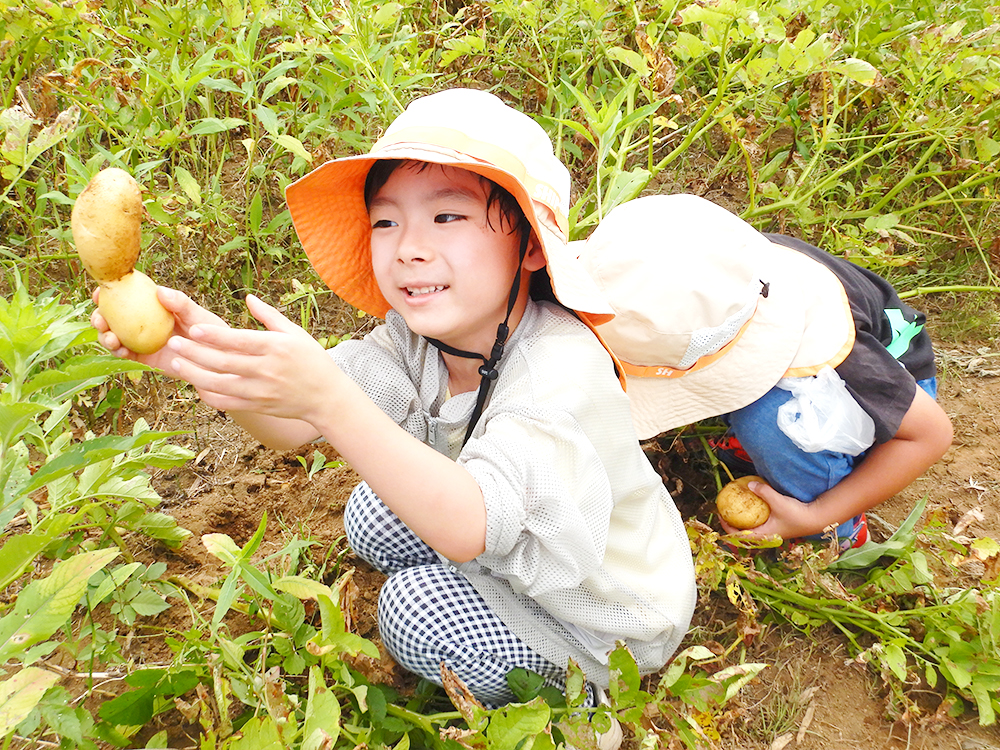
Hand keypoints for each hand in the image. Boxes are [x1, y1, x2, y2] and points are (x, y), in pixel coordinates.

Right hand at [91, 286, 227, 375]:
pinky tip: (120, 350)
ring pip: (114, 337)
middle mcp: (143, 323)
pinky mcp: (145, 360)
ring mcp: (141, 342)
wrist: (220, 361)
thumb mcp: (199, 316)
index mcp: (153, 306)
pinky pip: (126, 356)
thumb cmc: (212, 333)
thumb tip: (160, 291)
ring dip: (105, 336)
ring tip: (111, 338)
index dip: (108, 293)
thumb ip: (182, 304)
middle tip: (100, 320)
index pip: (126, 295)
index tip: (100, 292)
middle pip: (112, 318)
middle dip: (99, 317)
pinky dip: (119, 353)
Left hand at [162, 294, 341, 423]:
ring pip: (220, 383)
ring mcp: (261, 390)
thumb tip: (247, 298)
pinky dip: (208, 395)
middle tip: (173, 342)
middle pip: (224, 362)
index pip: (239, 341)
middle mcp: (267, 369)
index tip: (193, 328)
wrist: (327, 397)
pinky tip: (195, 385)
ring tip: (176, 364)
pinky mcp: (258, 405)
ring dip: (194, 374)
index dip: (214, 335)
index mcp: (276, 347)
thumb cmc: (312, 360)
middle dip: (195, 352)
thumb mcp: (296, 333)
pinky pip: (227, 402)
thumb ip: (269, 316)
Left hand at [719, 481, 821, 540]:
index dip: (727, 527)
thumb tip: (749, 484)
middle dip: (733, 523)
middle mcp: (766, 535)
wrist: (817, 519)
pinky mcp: (777, 525)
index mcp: (763, 535)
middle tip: (725, 510)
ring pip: (752, 527)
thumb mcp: (778, 502)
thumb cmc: (797, 514)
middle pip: (743, 533)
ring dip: (743, 520)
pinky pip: (760, 521)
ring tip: (736, 508)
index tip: (721, 515)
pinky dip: (754, 515)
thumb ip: (764, 492)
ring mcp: (772, 531)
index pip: (739, 536)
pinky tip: (753, 505)